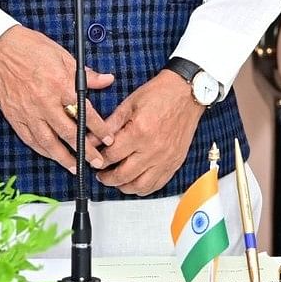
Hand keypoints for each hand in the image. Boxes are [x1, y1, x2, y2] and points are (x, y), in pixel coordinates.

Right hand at [0, 26, 113, 173]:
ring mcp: (28, 112)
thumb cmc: (29, 47)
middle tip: (97, 161)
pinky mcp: (15, 117)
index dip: (98, 128)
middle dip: (85, 150)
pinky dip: (42, 150)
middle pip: (69, 132)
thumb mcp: (63, 55)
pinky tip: (52, 155)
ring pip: (49, 142)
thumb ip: (86, 74)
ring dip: (64, 158)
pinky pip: (30, 139)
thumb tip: (107, 80)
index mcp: (59, 84)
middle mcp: (44, 101)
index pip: (85, 112)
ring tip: (75, 168)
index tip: (107, 138)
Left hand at [93, 70, 203, 195]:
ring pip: (140, 186)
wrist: (187, 93)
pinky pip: (157, 185)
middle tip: (101, 174)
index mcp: (139, 132)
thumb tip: (93, 138)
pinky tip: (136, 182)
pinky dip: (144, 188)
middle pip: (123, 175)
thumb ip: (110, 124)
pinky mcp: (174, 163)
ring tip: (116, 180)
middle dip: (107, 178)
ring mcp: (165, 158)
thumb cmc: (161, 94)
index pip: (111, 155)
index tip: (95, 159)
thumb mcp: (129, 104)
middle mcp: (153, 149)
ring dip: (124, 187)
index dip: (99, 159)